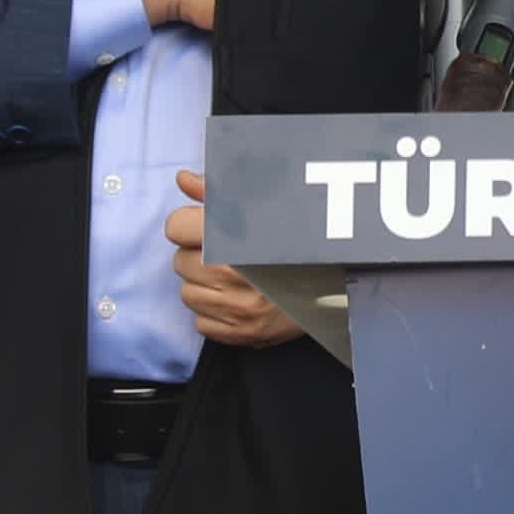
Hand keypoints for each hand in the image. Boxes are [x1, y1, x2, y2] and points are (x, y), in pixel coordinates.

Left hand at [168, 167, 294, 349]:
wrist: (337, 290)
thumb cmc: (296, 246)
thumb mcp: (261, 212)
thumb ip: (217, 195)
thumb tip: (183, 179)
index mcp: (238, 237)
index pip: (176, 227)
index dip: (187, 226)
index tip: (202, 229)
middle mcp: (234, 275)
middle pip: (180, 261)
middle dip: (199, 257)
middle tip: (228, 256)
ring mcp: (237, 309)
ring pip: (187, 294)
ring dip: (205, 287)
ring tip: (235, 279)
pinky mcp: (240, 335)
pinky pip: (201, 323)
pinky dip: (215, 314)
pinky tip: (238, 301)